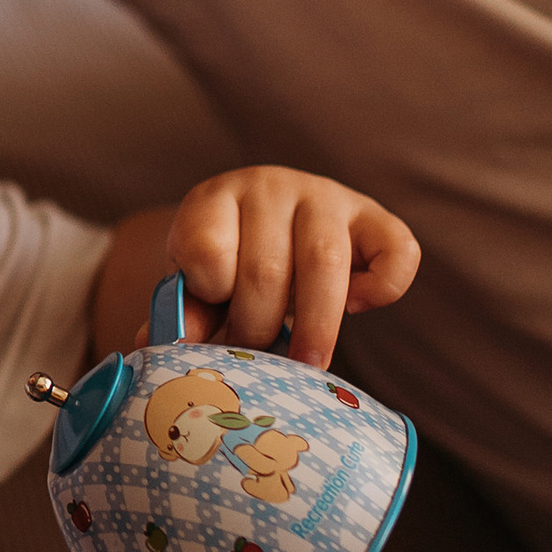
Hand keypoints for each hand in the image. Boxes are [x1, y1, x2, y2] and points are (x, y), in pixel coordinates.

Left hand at [98, 166, 418, 371]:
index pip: (207, 248)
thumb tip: (154, 350)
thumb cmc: (229, 263)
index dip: (210, 294)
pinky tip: (358, 305)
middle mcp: (270, 186)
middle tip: (256, 360)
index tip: (212, 318)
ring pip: (325, 265)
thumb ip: (184, 311)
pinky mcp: (372, 215)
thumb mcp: (198, 283)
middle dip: (258, 327)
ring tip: (305, 365)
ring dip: (315, 326)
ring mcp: (325, 196)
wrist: (269, 224)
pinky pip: (396, 251)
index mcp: (215, 198)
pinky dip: (381, 287)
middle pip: (266, 270)